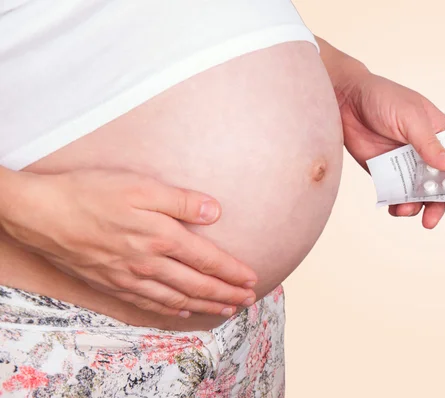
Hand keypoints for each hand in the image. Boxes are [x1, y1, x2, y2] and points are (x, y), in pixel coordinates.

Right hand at [0, 169, 256, 317]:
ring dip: (204, 305)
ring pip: (176, 298)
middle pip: (197, 285)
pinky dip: (170, 310)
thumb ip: (181, 200)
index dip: (232, 272)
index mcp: (160, 236)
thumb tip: (216, 211)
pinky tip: (181, 311)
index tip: (252, 279)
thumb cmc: (90, 192)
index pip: (207, 260)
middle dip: (226, 294)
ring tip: (225, 310)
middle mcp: (149, 262)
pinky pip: (148, 303)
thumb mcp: (140, 185)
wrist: (40, 214)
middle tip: (248, 301)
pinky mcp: (111, 283)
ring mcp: (129, 277)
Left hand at [338, 71, 444, 227]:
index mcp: (440, 134)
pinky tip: (395, 209)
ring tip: (407, 211)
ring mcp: (406, 164)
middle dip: (439, 203)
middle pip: (441, 184)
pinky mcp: (387, 173)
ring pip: (420, 193)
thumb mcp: (410, 117)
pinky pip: (397, 194)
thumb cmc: (382, 98)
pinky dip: (398, 205)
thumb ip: (428, 143)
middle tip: (432, 218)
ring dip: (418, 207)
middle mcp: (426, 152)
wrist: (344, 101)